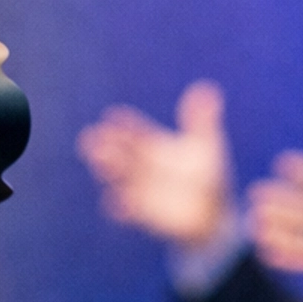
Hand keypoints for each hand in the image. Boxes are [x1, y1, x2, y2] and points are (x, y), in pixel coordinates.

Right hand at [77, 82, 237, 247]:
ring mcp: (139, 188)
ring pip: (118, 178)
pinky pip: (126, 211)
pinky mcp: (141, 213)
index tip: (113, 115)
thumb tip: (207, 88)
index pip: (135, 132)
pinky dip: (119, 208)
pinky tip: (114, 204)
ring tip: (100, 165)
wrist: (211, 212)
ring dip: (107, 171)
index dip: (124, 124)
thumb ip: (202, 119)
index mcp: (153, 145)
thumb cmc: (208, 173)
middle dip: (106, 146)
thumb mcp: (207, 144)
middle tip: (91, 138)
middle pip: (120, 153)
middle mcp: (141, 165)